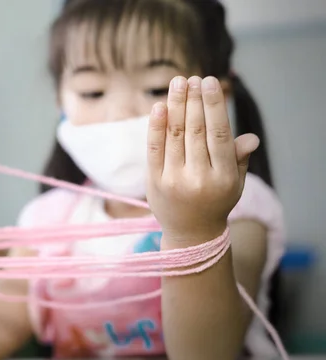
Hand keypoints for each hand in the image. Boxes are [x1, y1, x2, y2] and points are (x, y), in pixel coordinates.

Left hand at [146, 76, 258, 243]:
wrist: (190, 233)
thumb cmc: (215, 201)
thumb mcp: (234, 183)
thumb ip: (238, 158)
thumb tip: (252, 138)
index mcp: (223, 177)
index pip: (218, 134)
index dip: (214, 106)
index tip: (210, 82)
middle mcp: (198, 179)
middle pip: (195, 131)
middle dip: (193, 101)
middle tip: (192, 78)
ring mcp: (174, 180)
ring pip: (175, 136)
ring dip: (176, 106)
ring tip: (177, 83)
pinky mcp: (154, 182)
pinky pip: (154, 149)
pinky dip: (156, 127)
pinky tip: (159, 106)